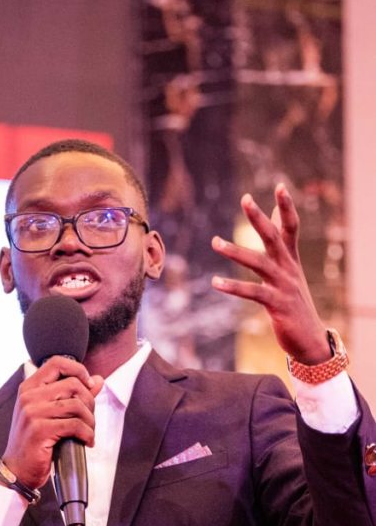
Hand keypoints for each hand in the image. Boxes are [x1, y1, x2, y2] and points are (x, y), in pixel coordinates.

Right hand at [1, 357, 103, 489]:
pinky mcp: (40, 430)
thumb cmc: (35, 442)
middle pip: (73, 384)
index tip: (89, 385)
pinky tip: (87, 441)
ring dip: (90, 421)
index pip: (57, 363)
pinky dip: (87, 434)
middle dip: (89, 402)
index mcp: (29, 388)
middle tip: (89, 419)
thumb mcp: (51, 414)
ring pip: (77, 405)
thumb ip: (73, 395)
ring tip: (89, 432)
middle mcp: (28, 397)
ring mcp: (32, 413)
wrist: (18, 470)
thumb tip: (98, 380)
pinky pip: (75, 425)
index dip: (78, 370)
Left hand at [211, 184, 330, 363]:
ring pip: (259, 263)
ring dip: (236, 252)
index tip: (280, 185)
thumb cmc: (294, 305)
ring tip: (215, 242)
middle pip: (274, 237)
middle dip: (259, 218)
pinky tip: (215, 282)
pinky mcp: (277, 305)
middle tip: (245, 198)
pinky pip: (253, 293)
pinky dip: (234, 287)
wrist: (309, 340)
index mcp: (291, 261)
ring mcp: (284, 286)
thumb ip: (283, 246)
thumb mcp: (290, 273)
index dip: (286, 207)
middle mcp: (289, 269)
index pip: (291, 228)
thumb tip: (275, 215)